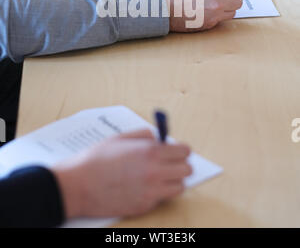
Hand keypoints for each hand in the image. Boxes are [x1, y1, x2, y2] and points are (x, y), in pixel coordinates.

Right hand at [53, 130, 191, 218]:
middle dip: (180, 165)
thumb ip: (143, 136)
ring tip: (159, 176)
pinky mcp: (144, 206)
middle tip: (169, 163)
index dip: (181, 150)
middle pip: (187, 170)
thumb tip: (157, 137)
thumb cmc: (96, 160)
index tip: (177, 151)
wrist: (78, 186)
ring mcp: (151, 192)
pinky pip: (162, 198)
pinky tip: (144, 186)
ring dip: (173, 180)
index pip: (184, 151)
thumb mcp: (120, 138)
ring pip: (180, 187)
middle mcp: (155, 172)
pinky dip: (158, 193)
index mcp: (150, 152)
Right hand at [164, 0, 245, 30]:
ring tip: (215, 0)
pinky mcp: (210, 25)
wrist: (164, 7)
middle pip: (239, 1)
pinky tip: (207, 8)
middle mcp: (219, 3)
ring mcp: (215, 16)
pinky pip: (222, 18)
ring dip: (228, 5)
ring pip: (233, 11)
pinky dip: (219, 13)